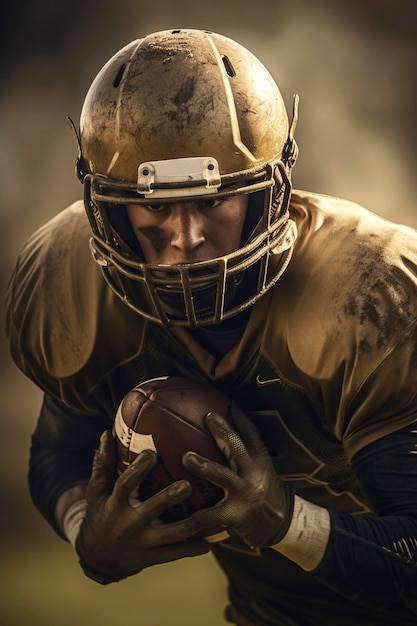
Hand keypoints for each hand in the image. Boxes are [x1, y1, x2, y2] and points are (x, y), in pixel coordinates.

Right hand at [75, 431, 209, 583]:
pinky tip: (212, 540)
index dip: (137, 470)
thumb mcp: (97, 491)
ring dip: (192, 525)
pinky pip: (176, 553)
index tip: (151, 453)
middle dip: (169, 498)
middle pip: (151, 510)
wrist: (97, 559)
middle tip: (187, 484)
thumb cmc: (101, 514)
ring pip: (171, 535)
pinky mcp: (153, 558)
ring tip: (211, 512)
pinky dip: (194, 548)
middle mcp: (129, 524)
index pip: (125, 485)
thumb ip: (103, 464)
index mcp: (115, 505)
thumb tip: (108, 433)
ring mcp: (143, 543)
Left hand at [183, 407, 293, 548]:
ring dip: (205, 465)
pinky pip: (212, 515)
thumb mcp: (260, 467)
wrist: (281, 526)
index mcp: (259, 460)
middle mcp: (254, 474)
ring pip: (223, 476)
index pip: (252, 434)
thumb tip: (226, 423)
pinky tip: (180, 511)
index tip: (225, 405)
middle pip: (238, 448)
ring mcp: (246, 494)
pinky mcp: (237, 516)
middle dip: (223, 431)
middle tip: (207, 417)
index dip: (240, 419)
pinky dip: (196, 514)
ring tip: (186, 457)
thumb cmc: (262, 490)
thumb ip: (243, 450)